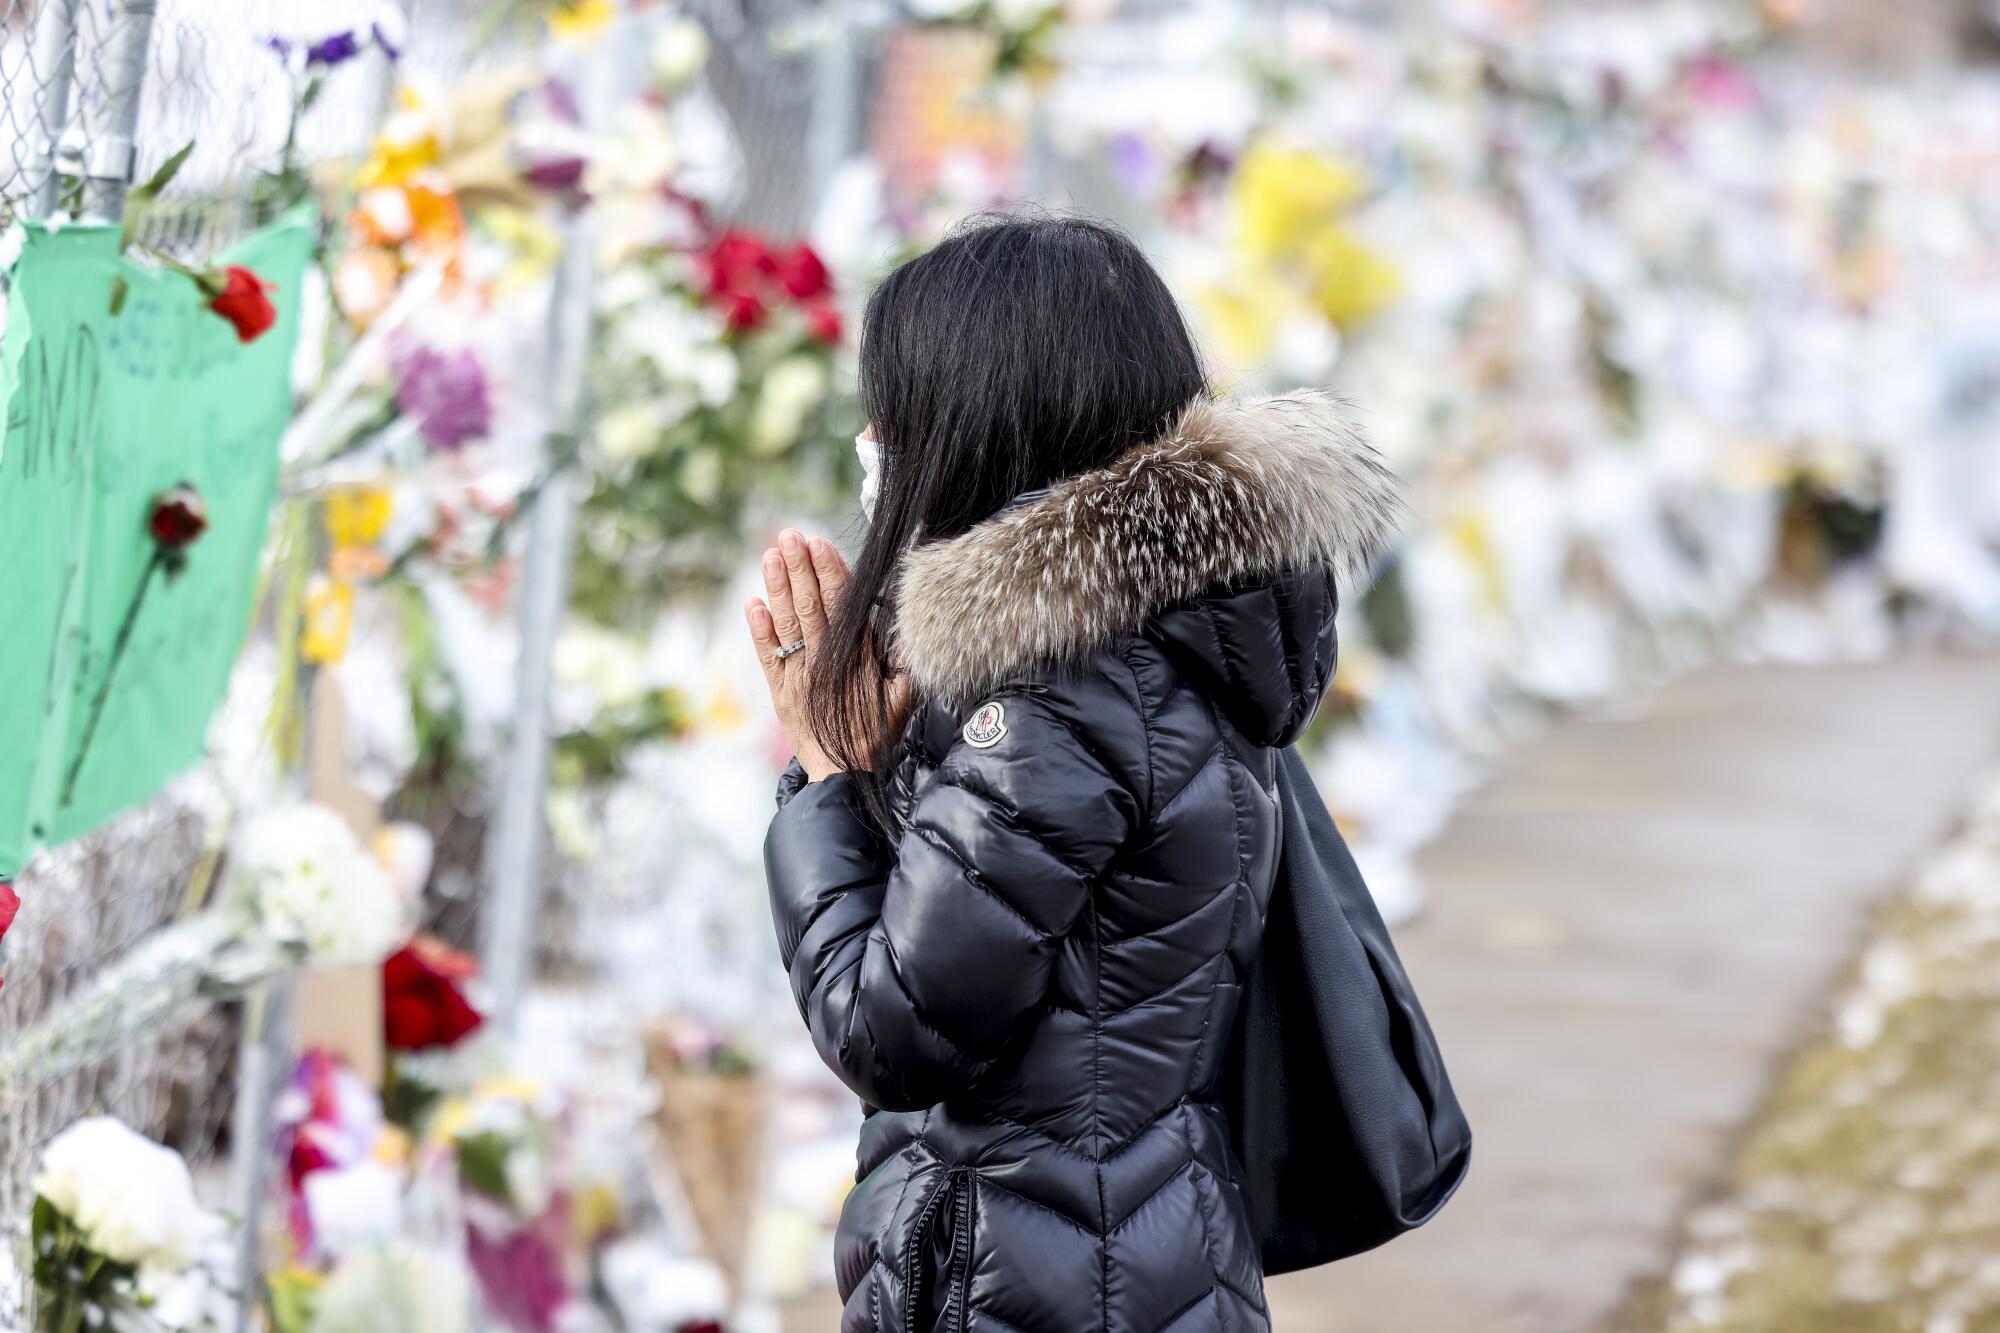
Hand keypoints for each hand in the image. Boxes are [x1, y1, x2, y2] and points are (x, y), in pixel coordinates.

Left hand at [745, 529, 911, 782]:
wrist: (845, 774)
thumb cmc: (878, 732)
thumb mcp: (904, 696)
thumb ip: (904, 660)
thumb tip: (907, 626)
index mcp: (858, 661)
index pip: (843, 607)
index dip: (831, 574)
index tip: (821, 545)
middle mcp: (826, 664)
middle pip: (811, 607)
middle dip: (800, 569)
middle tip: (790, 536)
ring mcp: (800, 677)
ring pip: (788, 624)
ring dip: (778, 587)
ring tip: (771, 554)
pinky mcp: (781, 692)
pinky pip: (767, 656)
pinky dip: (759, 630)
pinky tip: (753, 602)